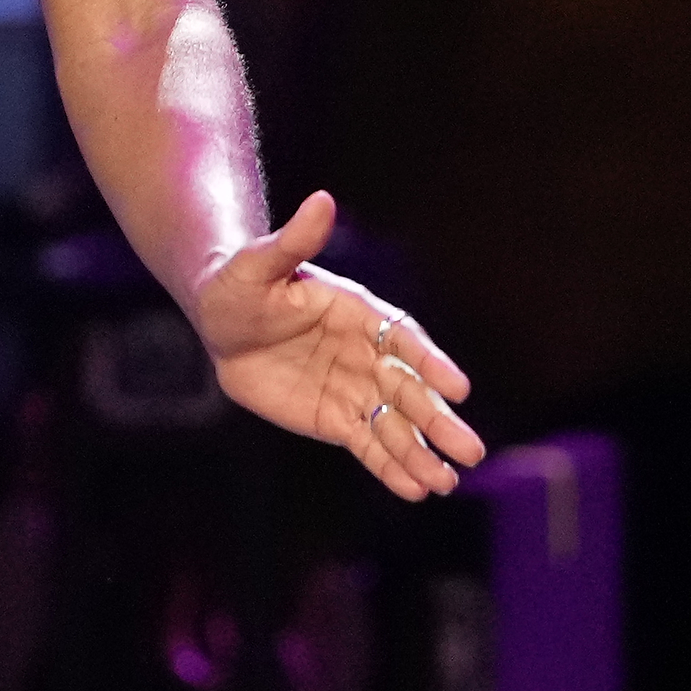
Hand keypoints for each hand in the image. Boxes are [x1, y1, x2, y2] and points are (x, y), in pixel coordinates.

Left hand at [193, 189, 486, 500]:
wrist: (219, 319)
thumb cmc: (241, 283)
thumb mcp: (260, 261)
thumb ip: (295, 240)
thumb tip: (321, 199)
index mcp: (358, 312)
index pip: (403, 338)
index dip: (430, 362)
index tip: (458, 387)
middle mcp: (365, 353)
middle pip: (409, 390)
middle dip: (438, 420)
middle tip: (471, 449)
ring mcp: (353, 388)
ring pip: (394, 424)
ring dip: (421, 453)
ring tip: (448, 483)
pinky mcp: (334, 418)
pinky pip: (369, 445)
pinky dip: (392, 468)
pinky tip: (417, 490)